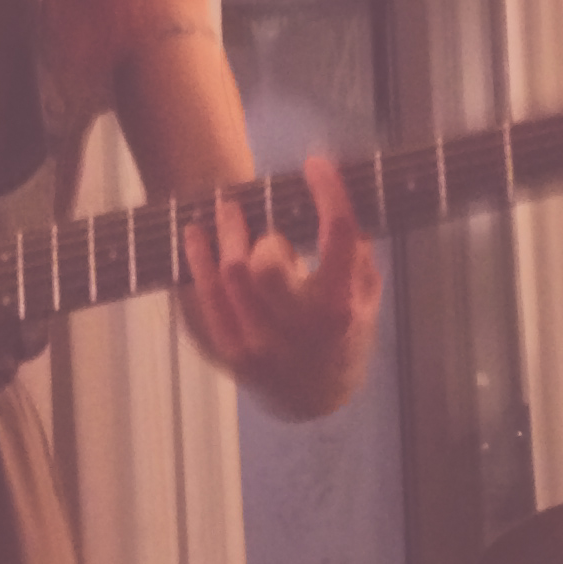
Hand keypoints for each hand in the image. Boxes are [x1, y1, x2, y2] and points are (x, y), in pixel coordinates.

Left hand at [180, 155, 380, 418]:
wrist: (315, 398)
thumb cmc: (344, 334)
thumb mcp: (366, 296)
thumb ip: (355, 250)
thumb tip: (337, 191)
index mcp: (341, 306)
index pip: (338, 235)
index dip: (328, 192)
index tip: (316, 165)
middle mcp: (300, 328)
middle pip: (268, 261)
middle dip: (264, 230)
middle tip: (261, 217)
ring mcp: (261, 343)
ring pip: (230, 274)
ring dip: (225, 232)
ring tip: (226, 209)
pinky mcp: (232, 352)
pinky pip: (206, 297)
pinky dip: (198, 259)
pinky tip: (195, 235)